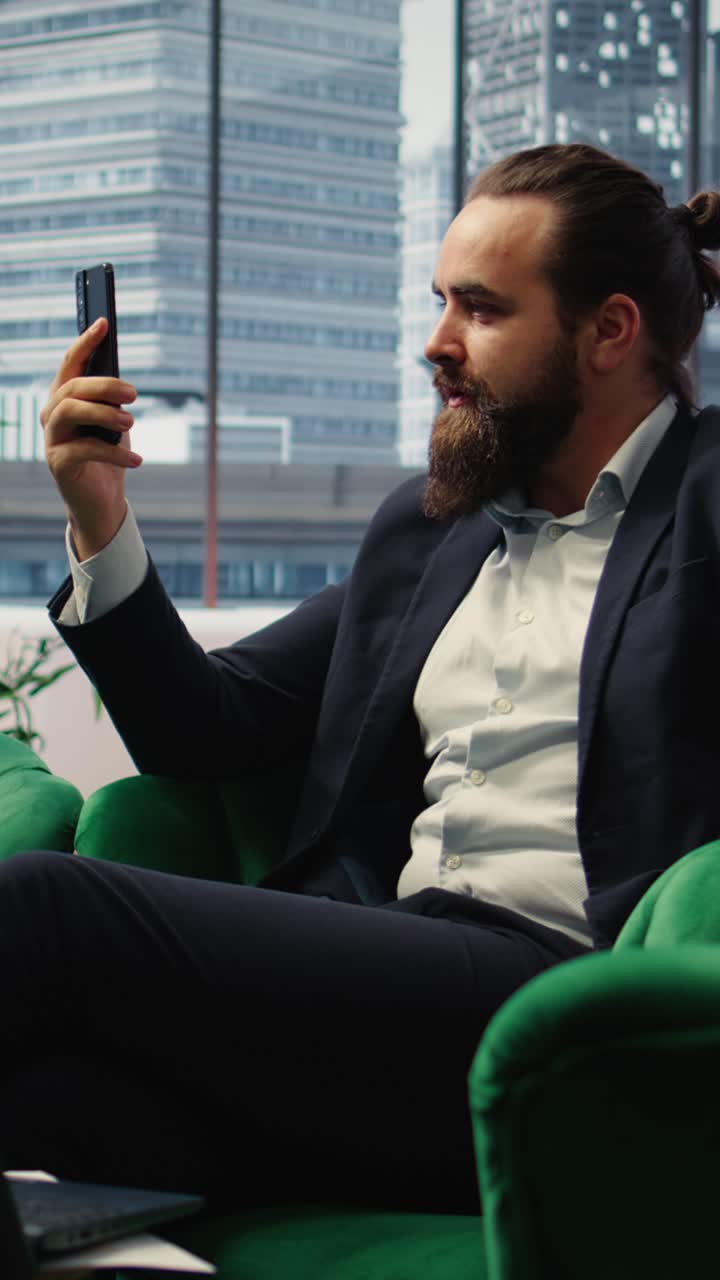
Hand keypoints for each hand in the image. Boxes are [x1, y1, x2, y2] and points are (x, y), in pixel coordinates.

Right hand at [41, 318, 140, 560]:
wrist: (102, 502)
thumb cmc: (108, 457)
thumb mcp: (114, 425)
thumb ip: (113, 402)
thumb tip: (123, 384)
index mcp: (64, 400)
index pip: (70, 365)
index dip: (85, 343)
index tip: (104, 323)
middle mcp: (51, 416)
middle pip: (71, 387)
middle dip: (103, 385)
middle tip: (134, 394)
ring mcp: (51, 440)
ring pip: (69, 411)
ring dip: (103, 413)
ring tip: (130, 422)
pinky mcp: (59, 464)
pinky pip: (84, 449)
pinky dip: (114, 452)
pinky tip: (136, 459)